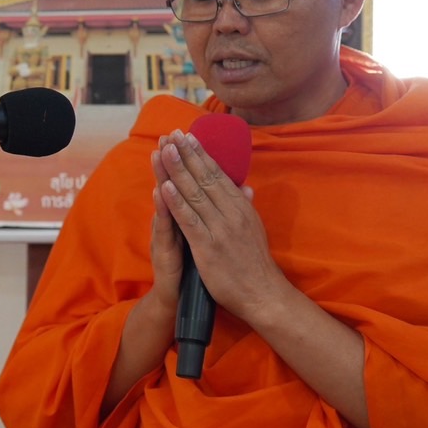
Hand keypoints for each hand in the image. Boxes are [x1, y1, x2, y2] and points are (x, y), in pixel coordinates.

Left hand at [155, 130, 289, 323]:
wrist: (263, 293)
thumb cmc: (255, 262)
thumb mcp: (254, 228)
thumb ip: (246, 206)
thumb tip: (246, 186)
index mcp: (241, 206)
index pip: (217, 174)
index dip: (200, 154)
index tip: (188, 136)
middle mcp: (231, 212)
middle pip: (204, 178)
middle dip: (186, 155)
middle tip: (172, 134)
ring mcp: (219, 229)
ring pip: (195, 194)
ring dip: (178, 171)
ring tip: (165, 151)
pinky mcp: (208, 247)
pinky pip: (190, 221)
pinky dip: (176, 203)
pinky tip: (164, 187)